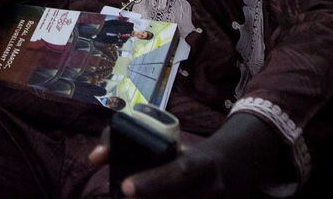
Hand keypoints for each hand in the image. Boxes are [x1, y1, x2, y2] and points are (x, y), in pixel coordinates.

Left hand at [90, 114, 278, 198]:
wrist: (237, 165)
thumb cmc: (190, 151)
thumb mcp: (166, 139)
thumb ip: (124, 140)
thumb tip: (95, 158)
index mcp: (200, 163)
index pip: (178, 173)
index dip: (153, 182)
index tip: (126, 188)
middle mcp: (212, 189)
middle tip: (125, 197)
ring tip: (131, 197)